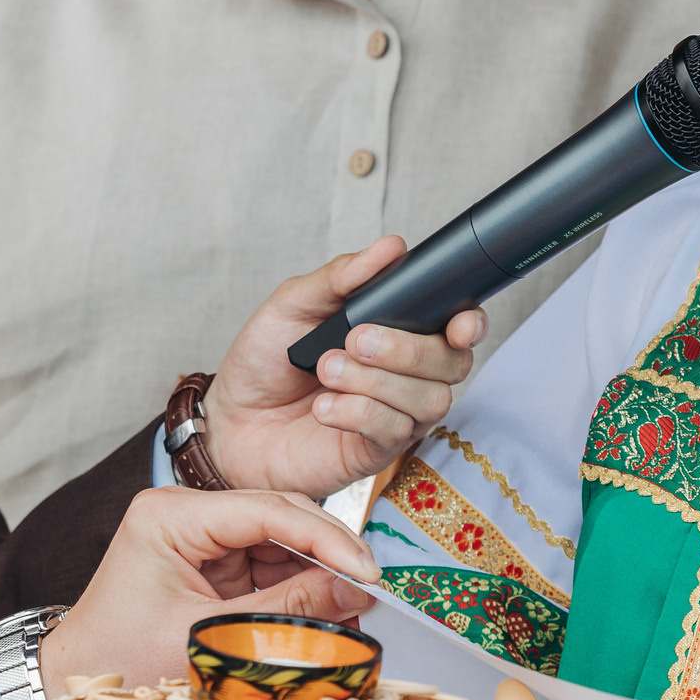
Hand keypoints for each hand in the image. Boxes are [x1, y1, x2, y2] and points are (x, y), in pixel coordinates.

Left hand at [38, 487, 374, 690]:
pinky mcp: (210, 560)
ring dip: (318, 577)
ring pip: (280, 541)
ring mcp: (198, 534)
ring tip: (354, 613)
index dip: (326, 538)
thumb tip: (357, 589)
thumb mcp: (211, 638)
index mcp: (170, 516)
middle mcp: (185, 513)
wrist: (77, 682)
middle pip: (279, 516)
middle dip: (327, 555)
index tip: (368, 571)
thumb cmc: (123, 662)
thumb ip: (285, 611)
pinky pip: (268, 566)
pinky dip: (298, 592)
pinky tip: (326, 615)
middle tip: (372, 592)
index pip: (267, 509)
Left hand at [203, 240, 485, 498]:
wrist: (230, 420)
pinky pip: (394, 430)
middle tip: (354, 340)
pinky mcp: (377, 452)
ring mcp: (396, 416)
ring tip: (326, 371)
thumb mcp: (294, 304)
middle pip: (451, 364)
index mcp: (397, 332)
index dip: (469, 323)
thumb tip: (391, 247)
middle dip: (406, 350)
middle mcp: (406, 375)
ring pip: (429, 399)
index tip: (457, 324)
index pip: (458, 326)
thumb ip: (343, 276)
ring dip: (376, 381)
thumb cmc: (265, 361)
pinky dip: (359, 412)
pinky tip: (324, 406)